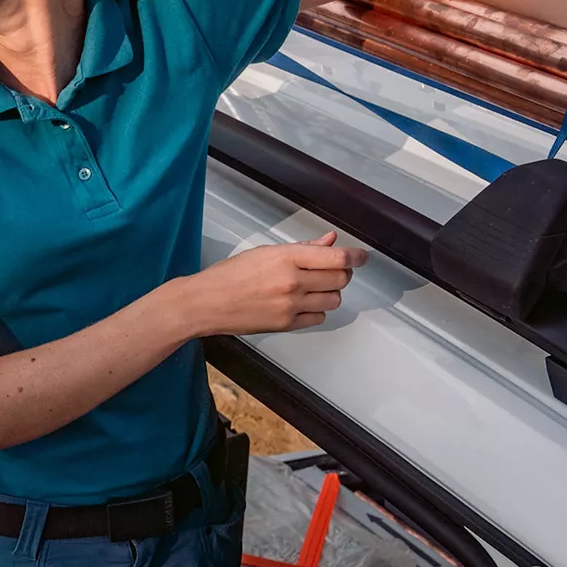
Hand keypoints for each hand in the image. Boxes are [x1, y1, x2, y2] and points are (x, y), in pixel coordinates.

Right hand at [183, 231, 367, 336]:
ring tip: (314, 288)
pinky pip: (318, 318)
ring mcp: (290, 305)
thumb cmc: (228, 276)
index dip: (356, 257)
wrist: (204, 303)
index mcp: (285, 258)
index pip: (337, 258)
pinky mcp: (286, 324)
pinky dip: (316, 310)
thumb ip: (302, 248)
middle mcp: (292, 282)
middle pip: (340, 279)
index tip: (362, 257)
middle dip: (342, 274)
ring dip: (330, 293)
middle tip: (335, 270)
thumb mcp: (264, 252)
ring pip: (333, 300)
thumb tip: (329, 241)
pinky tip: (302, 303)